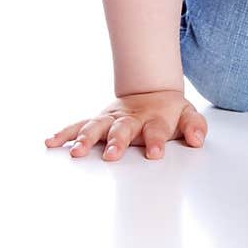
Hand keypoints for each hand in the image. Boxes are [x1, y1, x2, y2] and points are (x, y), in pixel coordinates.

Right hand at [44, 88, 206, 161]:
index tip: (154, 154)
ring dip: (85, 138)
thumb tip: (197, 139)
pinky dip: (64, 133)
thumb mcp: (188, 116)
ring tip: (75, 151)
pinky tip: (50, 142)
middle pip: (123, 128)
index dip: (156, 141)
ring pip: (96, 126)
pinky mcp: (98, 120)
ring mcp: (112, 118)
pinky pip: (78, 125)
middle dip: (116, 141)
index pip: (156, 130)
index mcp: (155, 118)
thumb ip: (195, 127)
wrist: (152, 92)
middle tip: (111, 155)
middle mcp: (130, 118)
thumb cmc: (169, 113)